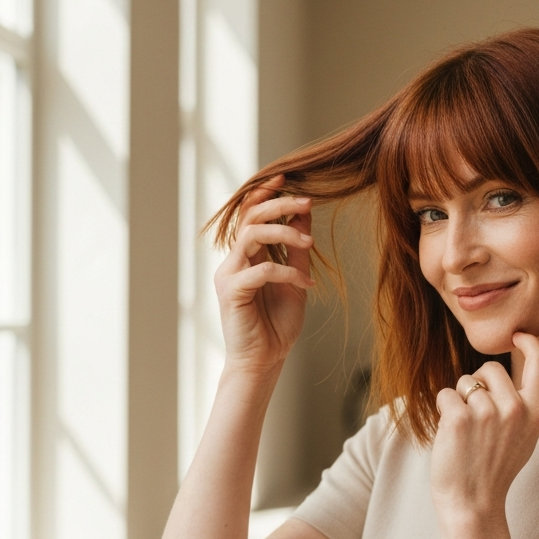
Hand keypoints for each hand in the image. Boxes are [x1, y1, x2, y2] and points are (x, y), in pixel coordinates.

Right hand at [213, 175, 314, 375]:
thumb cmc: (277, 323)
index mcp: (246, 255)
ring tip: (309, 243)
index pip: (250, 213)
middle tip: (307, 201)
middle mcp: (233, 260)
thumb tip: (304, 213)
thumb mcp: (296, 280)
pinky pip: (261, 270)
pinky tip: (307, 283)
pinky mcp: (231, 292)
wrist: (265, 360)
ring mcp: (229, 275)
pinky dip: (288, 272)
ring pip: (251, 235)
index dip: (266, 193)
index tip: (288, 178)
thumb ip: (296, 249)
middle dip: (279, 204)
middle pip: (250, 216)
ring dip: (284, 232)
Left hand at [430, 333, 538, 526]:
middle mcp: (516, 408)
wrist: (473, 504)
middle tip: (476, 417)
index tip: (519, 335)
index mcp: (537, 412)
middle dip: (478, 383)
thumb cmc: (495, 470)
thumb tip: (514, 370)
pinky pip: (446, 394)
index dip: (530, 342)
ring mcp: (487, 412)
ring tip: (466, 433)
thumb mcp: (525, 436)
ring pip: (465, 382)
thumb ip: (524, 404)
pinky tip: (450, 434)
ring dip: (459, 401)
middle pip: (490, 368)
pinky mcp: (459, 418)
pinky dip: (443, 410)